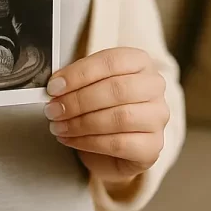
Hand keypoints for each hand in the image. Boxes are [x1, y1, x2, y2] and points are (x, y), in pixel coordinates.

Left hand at [44, 48, 168, 184]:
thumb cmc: (100, 108)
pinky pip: (119, 144)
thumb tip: (55, 86)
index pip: (110, 62)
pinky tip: (71, 139)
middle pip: (117, 89)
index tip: (54, 87)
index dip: (78, 74)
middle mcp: (153, 87)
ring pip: (119, 118)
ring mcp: (157, 117)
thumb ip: (74, 81)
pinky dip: (88, 142)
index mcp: (139, 62)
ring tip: (59, 126)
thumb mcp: (87, 86)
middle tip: (53, 109)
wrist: (112, 148)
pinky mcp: (152, 146)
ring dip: (81, 123)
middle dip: (78, 101)